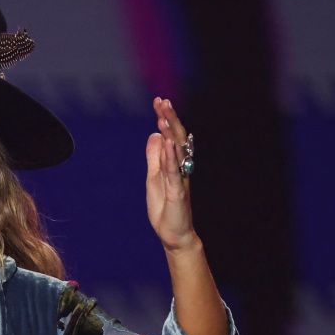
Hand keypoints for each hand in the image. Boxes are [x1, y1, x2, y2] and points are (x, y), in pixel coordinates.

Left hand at [145, 97, 197, 252]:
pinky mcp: (177, 192)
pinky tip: (168, 142)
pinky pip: (174, 171)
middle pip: (176, 138)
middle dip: (169, 118)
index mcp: (174, 163)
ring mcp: (180, 179)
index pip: (171, 136)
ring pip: (177, 152)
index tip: (158, 101)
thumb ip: (154, 157)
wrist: (174, 234)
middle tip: (162, 101)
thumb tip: (155, 135)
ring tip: (163, 116)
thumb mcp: (153, 178)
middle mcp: (180, 167)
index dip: (165, 118)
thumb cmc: (165, 207)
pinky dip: (171, 156)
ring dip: (170, 133)